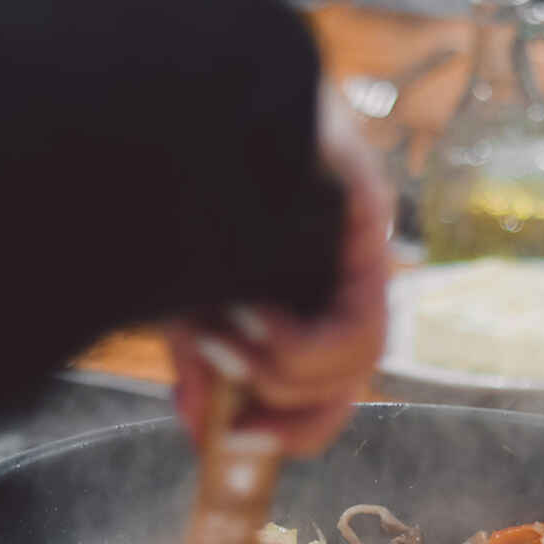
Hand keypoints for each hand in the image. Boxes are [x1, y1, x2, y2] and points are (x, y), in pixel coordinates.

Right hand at [164, 85, 392, 455]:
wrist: (178, 100)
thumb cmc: (175, 193)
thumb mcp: (183, 296)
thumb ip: (202, 362)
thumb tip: (205, 429)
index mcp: (302, 292)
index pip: (323, 387)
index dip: (286, 430)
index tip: (231, 442)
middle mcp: (340, 273)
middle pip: (347, 383)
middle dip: (283, 407)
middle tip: (227, 388)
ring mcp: (361, 247)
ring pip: (355, 362)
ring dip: (277, 370)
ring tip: (222, 330)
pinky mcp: (369, 220)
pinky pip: (358, 325)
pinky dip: (296, 340)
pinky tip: (247, 309)